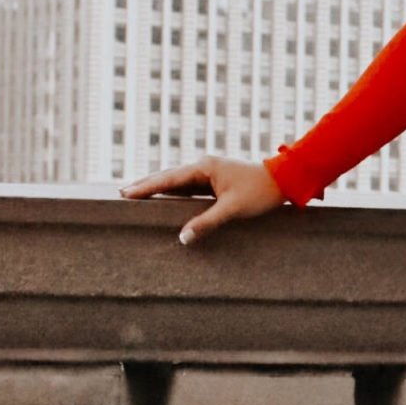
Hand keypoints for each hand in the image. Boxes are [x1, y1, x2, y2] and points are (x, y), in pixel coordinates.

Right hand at [119, 156, 287, 244]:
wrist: (284, 180)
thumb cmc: (260, 191)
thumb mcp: (233, 209)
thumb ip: (207, 222)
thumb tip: (183, 238)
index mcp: (204, 167)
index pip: (168, 179)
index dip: (146, 187)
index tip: (125, 193)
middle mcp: (204, 166)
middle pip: (168, 177)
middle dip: (146, 185)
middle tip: (122, 193)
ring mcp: (209, 173)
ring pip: (177, 182)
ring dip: (158, 188)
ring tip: (136, 195)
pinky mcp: (216, 180)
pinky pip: (189, 188)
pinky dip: (174, 193)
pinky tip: (163, 198)